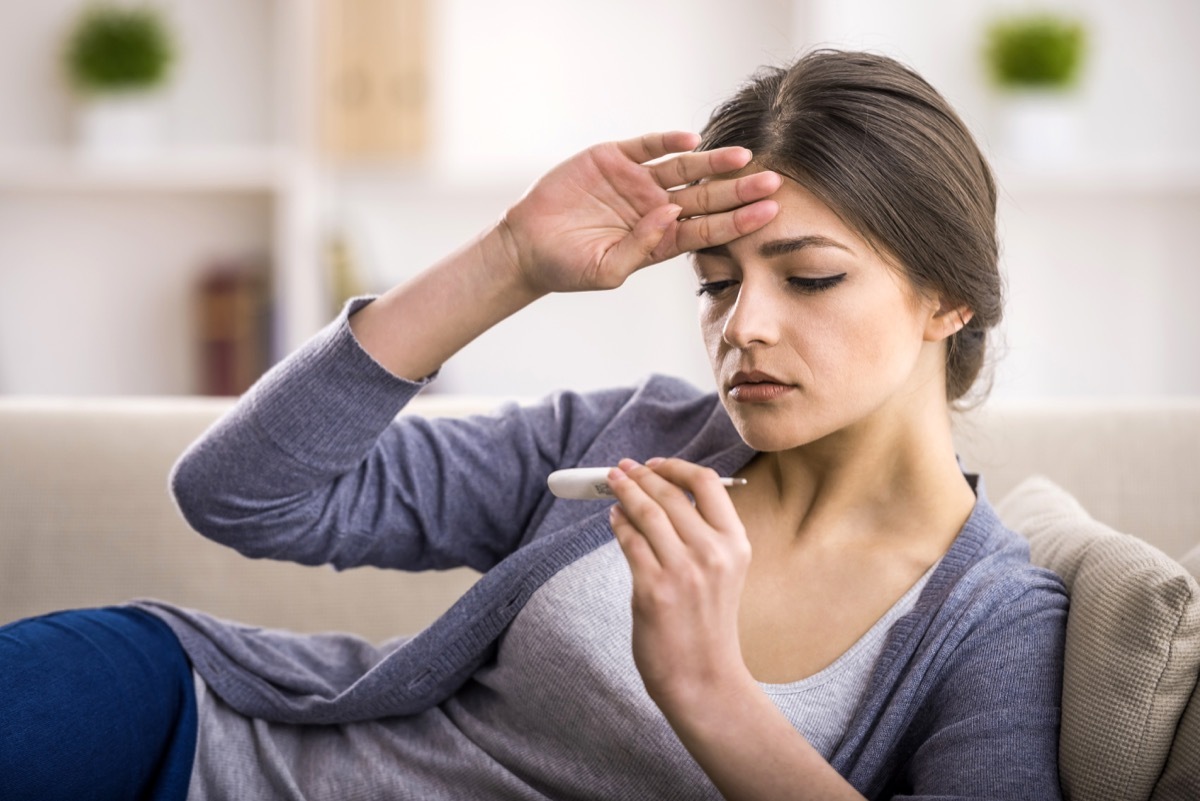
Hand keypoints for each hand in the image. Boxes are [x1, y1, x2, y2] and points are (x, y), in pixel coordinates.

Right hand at [498, 132, 779, 295]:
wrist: (527, 246)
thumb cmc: (568, 267)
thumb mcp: (607, 270)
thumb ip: (641, 248)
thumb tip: (670, 214)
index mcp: (660, 239)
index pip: (708, 229)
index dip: (738, 221)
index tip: (769, 214)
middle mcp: (655, 207)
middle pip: (705, 196)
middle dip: (738, 190)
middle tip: (773, 182)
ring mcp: (636, 181)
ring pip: (683, 168)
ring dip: (713, 163)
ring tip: (743, 157)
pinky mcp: (613, 158)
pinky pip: (647, 146)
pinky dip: (667, 141)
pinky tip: (691, 140)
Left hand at [606, 457, 752, 710]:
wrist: (703, 677)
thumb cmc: (708, 624)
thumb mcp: (723, 572)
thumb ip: (702, 535)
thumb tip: (661, 495)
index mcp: (736, 544)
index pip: (707, 484)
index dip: (675, 467)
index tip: (654, 464)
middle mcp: (713, 553)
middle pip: (670, 495)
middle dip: (641, 476)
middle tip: (623, 468)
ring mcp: (683, 571)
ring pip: (646, 513)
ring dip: (625, 492)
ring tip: (613, 484)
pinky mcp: (653, 589)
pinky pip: (630, 542)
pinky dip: (618, 524)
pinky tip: (614, 518)